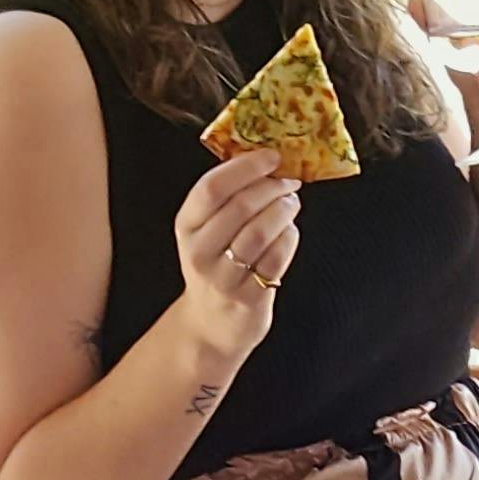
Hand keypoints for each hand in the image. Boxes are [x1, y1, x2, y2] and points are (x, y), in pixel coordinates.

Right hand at [168, 145, 306, 346]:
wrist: (212, 324)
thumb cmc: (217, 265)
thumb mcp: (207, 230)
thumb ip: (229, 197)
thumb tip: (267, 158)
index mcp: (186, 226)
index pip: (212, 188)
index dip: (245, 167)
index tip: (272, 156)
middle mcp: (199, 252)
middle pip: (241, 206)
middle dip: (272, 187)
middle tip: (289, 180)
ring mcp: (223, 278)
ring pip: (260, 232)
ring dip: (284, 210)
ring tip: (291, 203)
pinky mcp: (248, 298)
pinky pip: (276, 258)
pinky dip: (289, 238)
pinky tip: (289, 232)